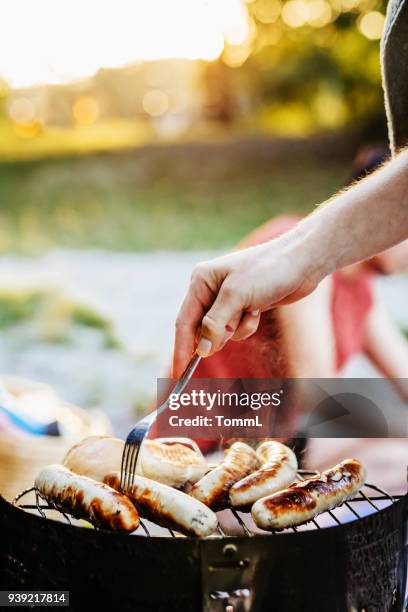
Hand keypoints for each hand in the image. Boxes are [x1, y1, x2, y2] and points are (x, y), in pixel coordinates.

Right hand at [172, 235, 322, 376]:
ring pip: (221, 333)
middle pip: (201, 329)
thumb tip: (201, 351)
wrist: (302, 263)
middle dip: (218, 334)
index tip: (178, 376)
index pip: (184, 322)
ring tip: (252, 309)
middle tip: (236, 323)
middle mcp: (209, 290)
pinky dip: (247, 325)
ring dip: (237, 328)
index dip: (181, 350)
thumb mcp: (236, 296)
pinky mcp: (243, 307)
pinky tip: (259, 310)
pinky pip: (237, 330)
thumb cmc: (267, 271)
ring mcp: (226, 299)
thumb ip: (215, 324)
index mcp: (201, 281)